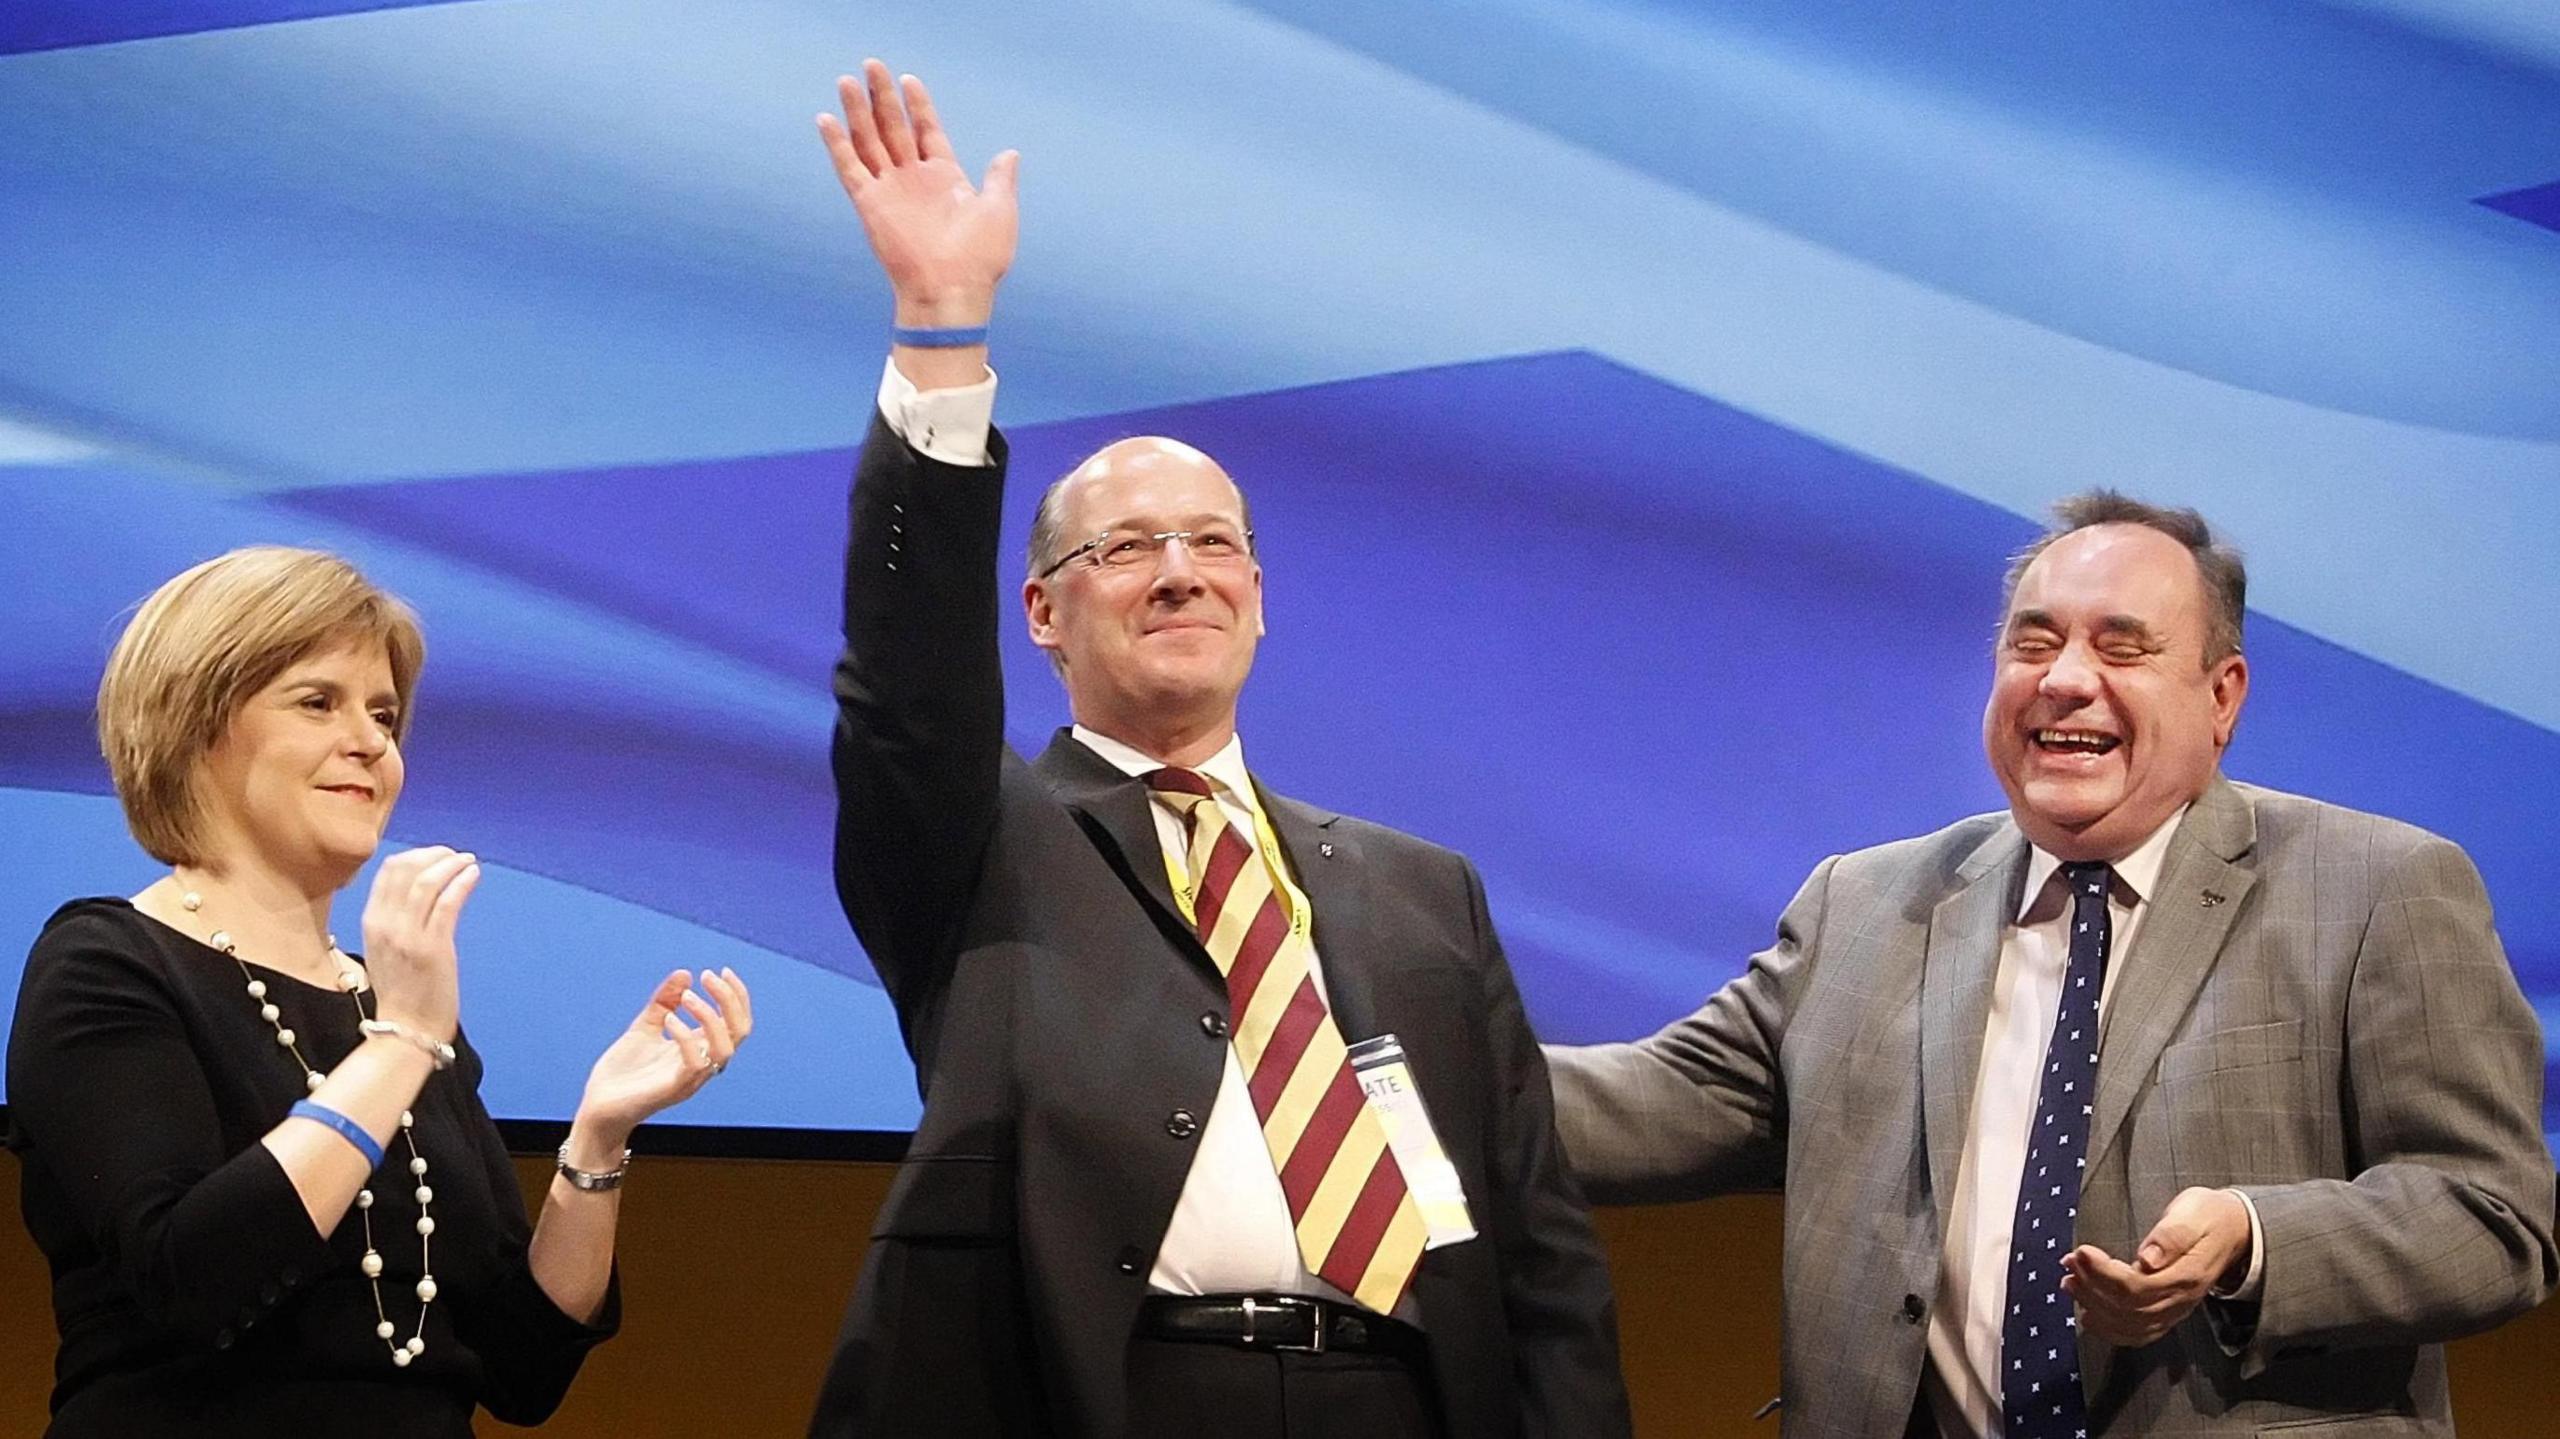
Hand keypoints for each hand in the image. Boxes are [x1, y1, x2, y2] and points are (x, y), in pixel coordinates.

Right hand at [358, 846, 476, 1041]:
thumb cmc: (402, 991)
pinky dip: (462, 883)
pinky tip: (474, 875)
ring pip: (427, 881)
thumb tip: (419, 891)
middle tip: (456, 856)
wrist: (406, 1029)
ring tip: (469, 862)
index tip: (437, 855)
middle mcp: (385, 924)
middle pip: (406, 869)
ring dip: (452, 864)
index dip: (416, 856)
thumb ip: (395, 920)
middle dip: (435, 855)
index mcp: (371, 921)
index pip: (388, 871)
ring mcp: (408, 936)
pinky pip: (448, 903)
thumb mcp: (385, 949)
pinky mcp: (433, 948)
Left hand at [572, 968, 753, 1138]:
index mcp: (701, 1050)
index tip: (719, 971)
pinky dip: (686, 1036)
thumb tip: (685, 974)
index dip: (736, 996)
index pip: (737, 1022)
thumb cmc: (623, 1072)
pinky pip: (695, 1063)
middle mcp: (703, 1065)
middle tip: (708, 975)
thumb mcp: (645, 1027)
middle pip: (740, 1031)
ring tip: (687, 997)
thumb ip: (664, 1002)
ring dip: (710, 1016)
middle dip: (729, 999)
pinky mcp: (675, 1089)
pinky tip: (668, 1020)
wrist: (598, 1106)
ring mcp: (691, 1079)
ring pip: (725, 1048)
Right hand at [817, 59, 1018, 325]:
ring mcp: (890, 190)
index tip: (910, 80)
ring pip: (869, 140)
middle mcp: (914, 179)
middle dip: (883, 97)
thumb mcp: (999, 210)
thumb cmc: (981, 258)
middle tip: (872, 65)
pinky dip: (838, 144)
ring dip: (858, 111)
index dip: (919, 106)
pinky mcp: (870, 204)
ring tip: (847, 81)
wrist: (952, 290)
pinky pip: (850, 168)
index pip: (927, 131)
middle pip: (893, 127)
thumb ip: (1000, 179)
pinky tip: (827, 119)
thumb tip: (1010, 155)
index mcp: (945, 177)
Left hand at [2060, 1186, 2252, 1345]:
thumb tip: (2147, 1259)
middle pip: (2127, 1308)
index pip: (2136, 1287)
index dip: (2103, 1273)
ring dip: (2094, 1306)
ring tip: (2070, 1282)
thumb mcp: (2192, 1214)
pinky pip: (2137, 1333)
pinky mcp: (2167, 1312)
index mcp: (2185, 1276)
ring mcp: (2174, 1310)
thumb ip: (2170, 1237)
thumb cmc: (2208, 1217)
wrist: (2234, 1232)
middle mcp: (2180, 1300)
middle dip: (2091, 1287)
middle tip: (2069, 1263)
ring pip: (2128, 1323)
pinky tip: (2089, 1315)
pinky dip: (2109, 1329)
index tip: (2081, 1252)